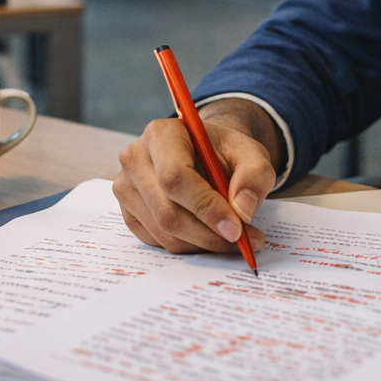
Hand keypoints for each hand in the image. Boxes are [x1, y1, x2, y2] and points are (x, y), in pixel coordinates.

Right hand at [113, 97, 285, 254]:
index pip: (176, 177)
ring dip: (202, 243)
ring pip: (163, 231)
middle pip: (166, 211)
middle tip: (242, 241)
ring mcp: (126, 187)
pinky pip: (157, 241)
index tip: (236, 229)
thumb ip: (254, 175)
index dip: (206, 207)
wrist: (203, 155)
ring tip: (233, 238)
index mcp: (161, 134)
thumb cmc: (223, 152)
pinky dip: (189, 245)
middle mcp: (135, 159)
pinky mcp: (128, 212)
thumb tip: (243, 209)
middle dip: (207, 234)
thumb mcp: (250, 153)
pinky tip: (209, 234)